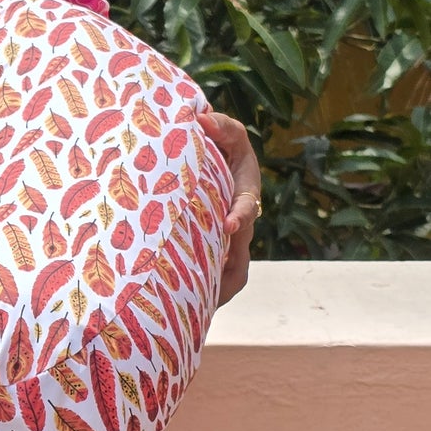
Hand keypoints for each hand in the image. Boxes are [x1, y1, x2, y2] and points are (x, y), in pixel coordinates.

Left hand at [201, 111, 260, 305]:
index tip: (229, 223)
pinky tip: (183, 311)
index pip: (246, 207)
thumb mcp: (227, 133)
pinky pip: (217, 281)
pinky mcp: (218, 255)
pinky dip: (206, 296)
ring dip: (216, 292)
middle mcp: (241, 223)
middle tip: (208, 286)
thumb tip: (201, 119)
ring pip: (231, 275)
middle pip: (240, 254)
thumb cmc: (224, 147)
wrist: (220, 166)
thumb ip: (221, 126)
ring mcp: (232, 243)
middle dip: (226, 270)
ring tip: (195, 309)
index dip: (240, 216)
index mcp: (246, 194)